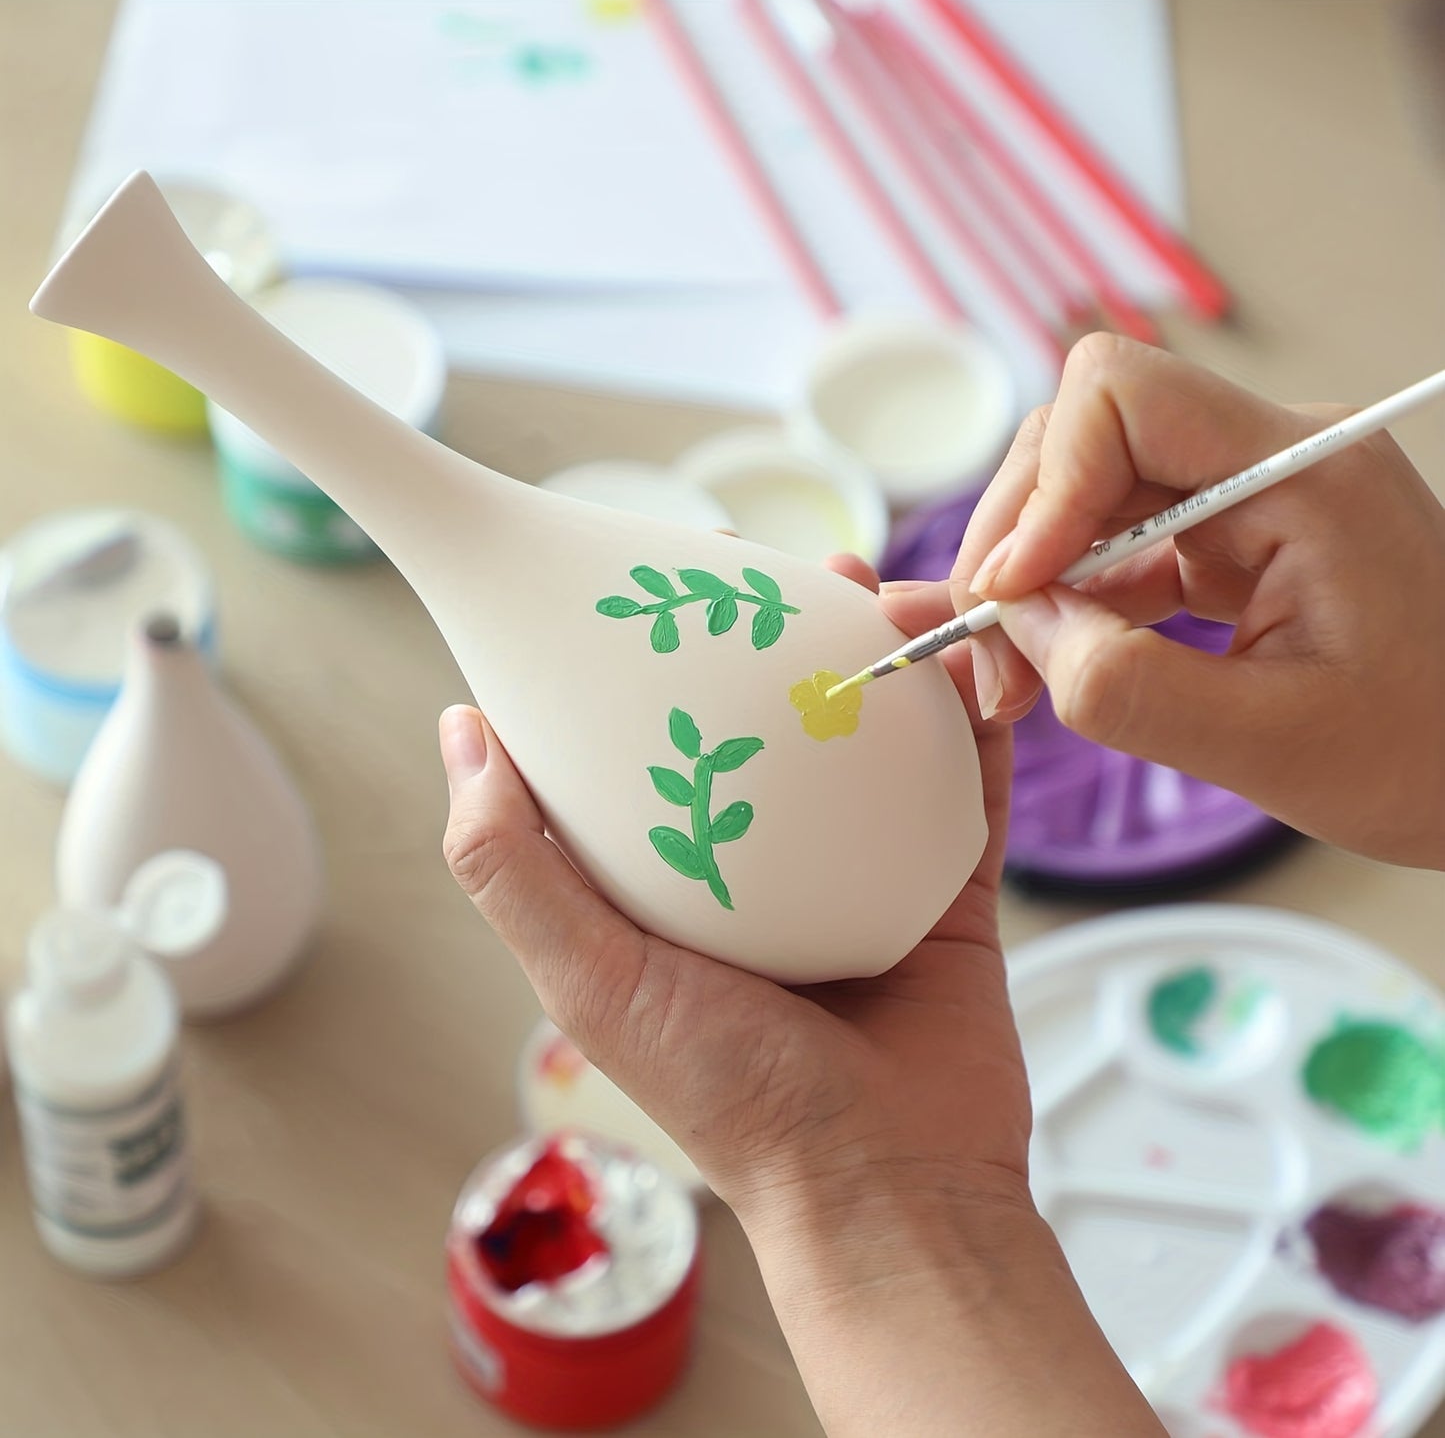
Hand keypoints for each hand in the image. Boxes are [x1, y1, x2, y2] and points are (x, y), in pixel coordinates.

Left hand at [439, 561, 1161, 1436]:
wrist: (891, 1190)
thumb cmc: (731, 1098)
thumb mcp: (592, 978)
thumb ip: (515, 865)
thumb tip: (463, 729)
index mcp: (679, 876)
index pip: (659, 735)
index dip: (664, 651)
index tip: (672, 576)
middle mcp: (765, 863)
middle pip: (775, 717)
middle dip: (790, 632)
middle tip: (802, 569)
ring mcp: (862, 870)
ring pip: (875, 737)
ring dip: (887, 657)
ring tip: (893, 595)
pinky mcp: (943, 888)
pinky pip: (966, 789)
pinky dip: (973, 726)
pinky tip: (972, 663)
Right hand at [957, 334, 1444, 869]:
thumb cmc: (1429, 756)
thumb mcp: (1268, 746)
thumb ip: (1122, 685)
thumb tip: (1014, 628)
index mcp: (1303, 476)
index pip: (1121, 397)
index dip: (1044, 488)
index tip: (1012, 592)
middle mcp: (1272, 460)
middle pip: (1084, 436)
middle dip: (1017, 539)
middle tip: (990, 649)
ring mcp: (1250, 496)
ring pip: (1088, 491)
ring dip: (1032, 575)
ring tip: (1006, 669)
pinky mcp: (1235, 540)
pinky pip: (1120, 541)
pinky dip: (1068, 597)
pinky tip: (1045, 654)